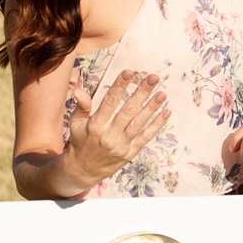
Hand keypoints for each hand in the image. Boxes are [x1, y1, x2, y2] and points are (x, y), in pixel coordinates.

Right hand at [66, 70, 169, 187]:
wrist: (84, 170)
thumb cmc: (81, 141)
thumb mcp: (76, 123)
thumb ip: (82, 106)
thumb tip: (77, 90)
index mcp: (96, 125)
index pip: (110, 102)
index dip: (120, 86)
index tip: (129, 72)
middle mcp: (110, 135)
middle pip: (128, 110)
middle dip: (142, 93)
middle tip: (153, 78)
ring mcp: (122, 145)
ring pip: (139, 123)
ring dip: (152, 108)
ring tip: (162, 93)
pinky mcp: (131, 153)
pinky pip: (146, 137)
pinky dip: (157, 125)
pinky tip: (166, 112)